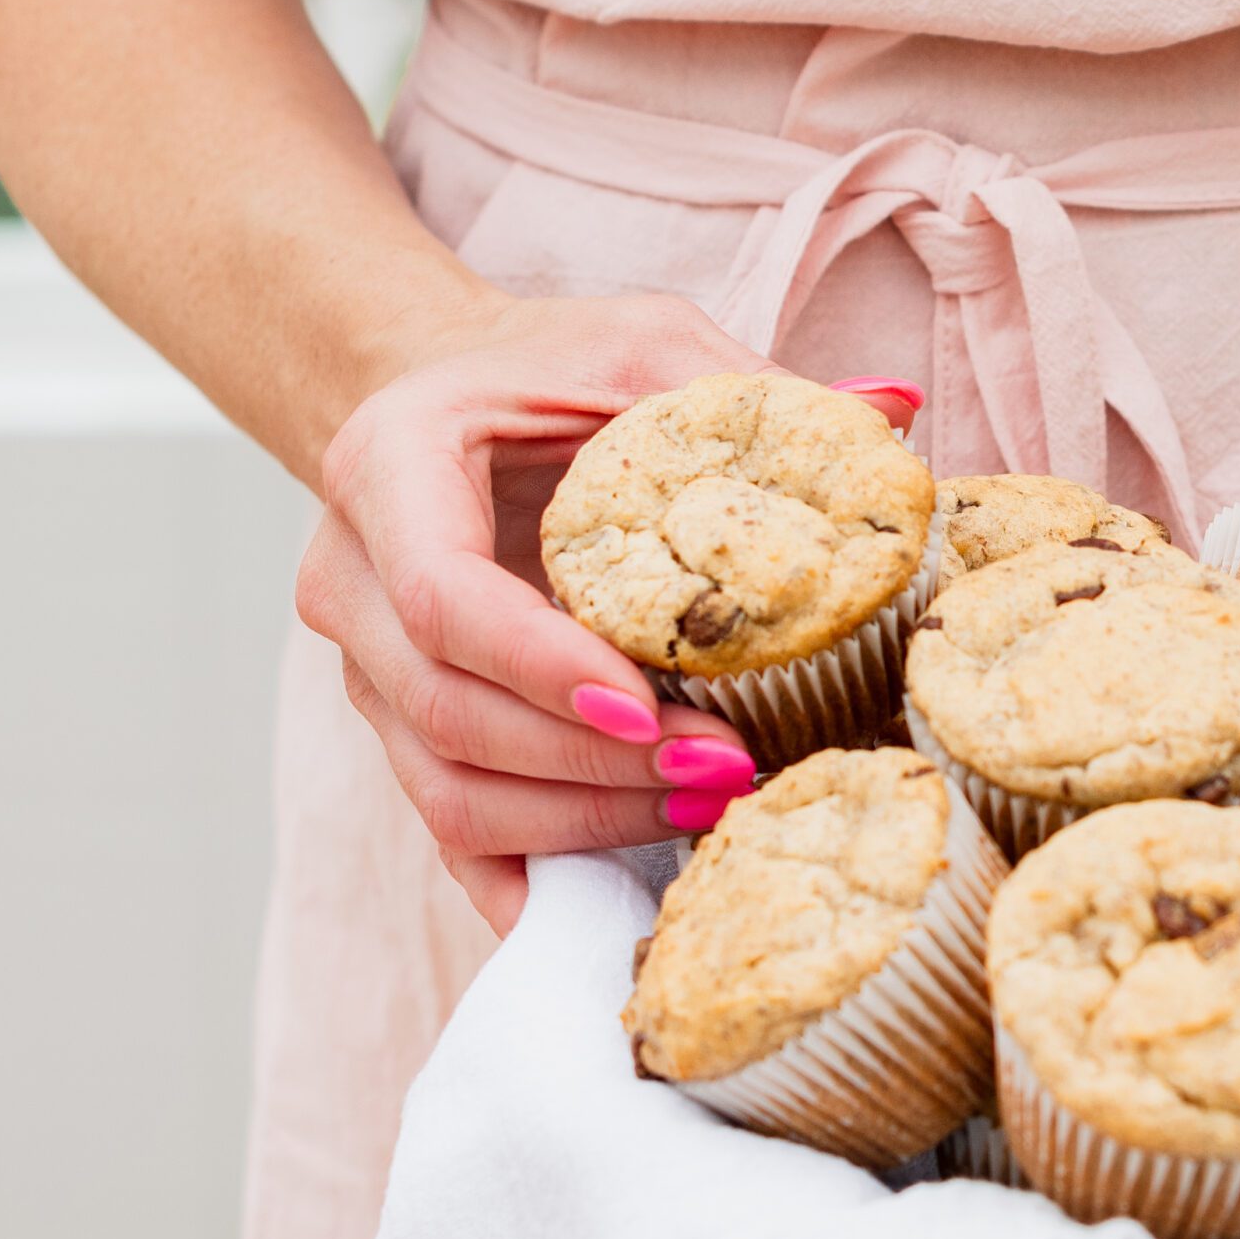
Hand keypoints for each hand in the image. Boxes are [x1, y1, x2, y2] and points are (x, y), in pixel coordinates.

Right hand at [297, 290, 919, 934]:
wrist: (449, 408)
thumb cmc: (551, 373)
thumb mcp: (644, 347)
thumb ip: (745, 386)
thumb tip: (889, 411)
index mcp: (387, 469)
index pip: (441, 598)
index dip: (542, 668)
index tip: (651, 708)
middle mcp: (349, 583)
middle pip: (448, 717)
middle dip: (593, 764)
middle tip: (728, 767)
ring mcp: (368, 675)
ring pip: (451, 796)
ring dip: (585, 823)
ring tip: (712, 807)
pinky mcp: (404, 738)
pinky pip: (458, 839)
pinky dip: (544, 880)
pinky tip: (637, 891)